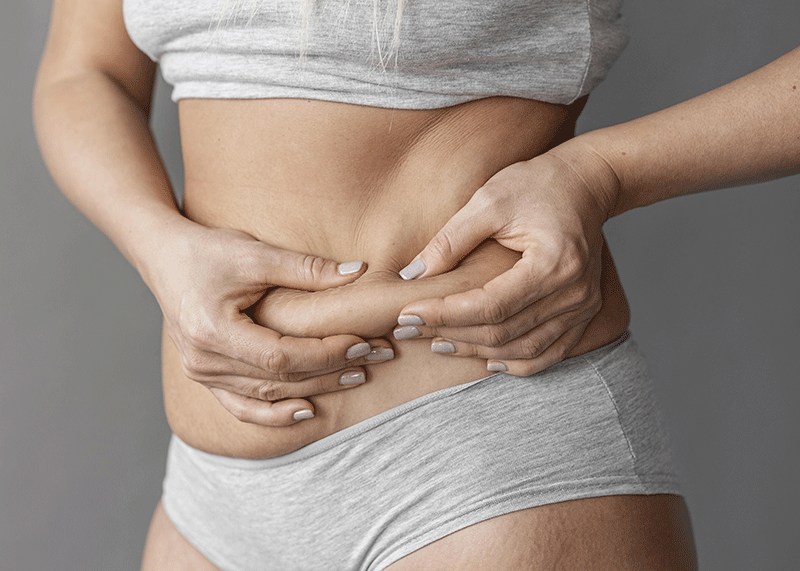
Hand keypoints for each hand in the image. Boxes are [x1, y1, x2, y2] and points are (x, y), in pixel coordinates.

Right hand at [143, 219, 393, 425]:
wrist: (163, 257)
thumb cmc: (208, 250)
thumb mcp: (256, 254)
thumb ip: (307, 268)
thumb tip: (360, 272)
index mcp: (213, 331)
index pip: (281, 357)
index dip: (325, 354)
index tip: (362, 341)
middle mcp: (203, 361)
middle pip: (278, 380)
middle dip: (330, 371)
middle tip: (373, 359)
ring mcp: (201, 373)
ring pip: (265, 395)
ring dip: (313, 390)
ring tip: (355, 377)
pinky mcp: (204, 376)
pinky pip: (241, 406)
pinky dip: (273, 414)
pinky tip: (306, 410)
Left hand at [395, 143, 618, 375]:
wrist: (587, 183)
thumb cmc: (537, 185)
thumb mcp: (489, 200)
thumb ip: (450, 240)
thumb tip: (411, 276)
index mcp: (553, 264)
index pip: (490, 305)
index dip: (444, 314)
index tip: (408, 313)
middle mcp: (574, 293)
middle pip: (503, 332)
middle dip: (451, 333)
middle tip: (410, 329)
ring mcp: (583, 307)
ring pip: (523, 348)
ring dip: (477, 351)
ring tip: (437, 343)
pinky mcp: (585, 313)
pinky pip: (550, 353)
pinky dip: (516, 362)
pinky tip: (486, 360)